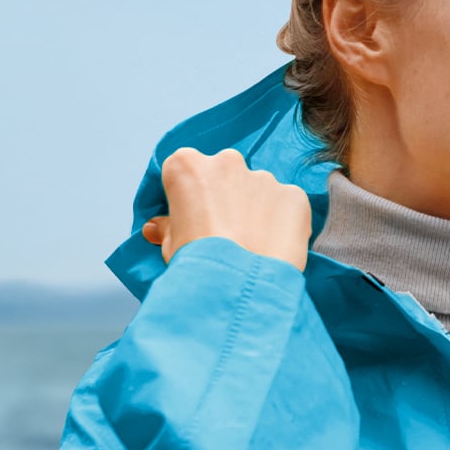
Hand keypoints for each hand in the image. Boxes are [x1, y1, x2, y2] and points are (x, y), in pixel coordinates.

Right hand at [141, 147, 311, 270]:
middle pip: (225, 175)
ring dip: (256, 211)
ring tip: (253, 246)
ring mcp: (264, 177)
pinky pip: (287, 206)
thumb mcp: (170, 246)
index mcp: (187, 165)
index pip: (185, 172)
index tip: (193, 218)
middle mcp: (227, 161)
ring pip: (258, 190)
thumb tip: (156, 227)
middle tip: (225, 234)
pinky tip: (275, 248)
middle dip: (226, 198)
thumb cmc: (197, 264)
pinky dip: (283, 223)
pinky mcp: (293, 195)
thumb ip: (167, 227)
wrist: (239, 288)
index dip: (189, 197)